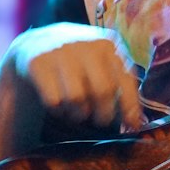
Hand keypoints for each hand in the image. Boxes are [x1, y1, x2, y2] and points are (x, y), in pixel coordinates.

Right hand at [7, 23, 143, 131]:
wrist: (35, 45)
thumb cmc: (77, 60)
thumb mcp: (100, 60)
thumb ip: (117, 80)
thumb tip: (134, 121)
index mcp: (107, 43)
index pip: (125, 78)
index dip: (130, 105)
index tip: (132, 125)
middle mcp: (86, 44)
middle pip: (103, 91)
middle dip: (104, 113)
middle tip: (100, 121)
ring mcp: (60, 51)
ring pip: (77, 98)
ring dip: (78, 113)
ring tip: (77, 113)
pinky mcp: (38, 63)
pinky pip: (54, 100)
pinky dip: (58, 110)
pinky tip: (58, 107)